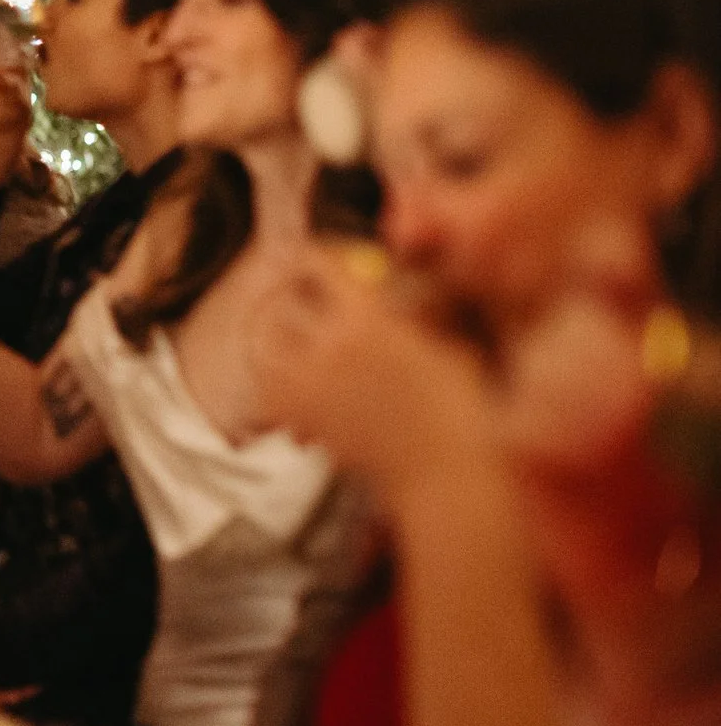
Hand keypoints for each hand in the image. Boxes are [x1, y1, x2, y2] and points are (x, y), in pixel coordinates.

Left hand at [251, 244, 494, 495]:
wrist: (446, 470)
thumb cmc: (460, 406)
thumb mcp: (445, 344)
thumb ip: (411, 316)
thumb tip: (396, 299)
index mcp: (366, 320)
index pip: (321, 268)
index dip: (312, 257)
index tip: (307, 255)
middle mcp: (326, 348)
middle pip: (280, 307)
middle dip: (285, 299)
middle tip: (291, 298)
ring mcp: (309, 388)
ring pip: (265, 351)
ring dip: (270, 342)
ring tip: (279, 340)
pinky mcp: (304, 423)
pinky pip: (270, 396)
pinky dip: (273, 387)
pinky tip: (289, 386)